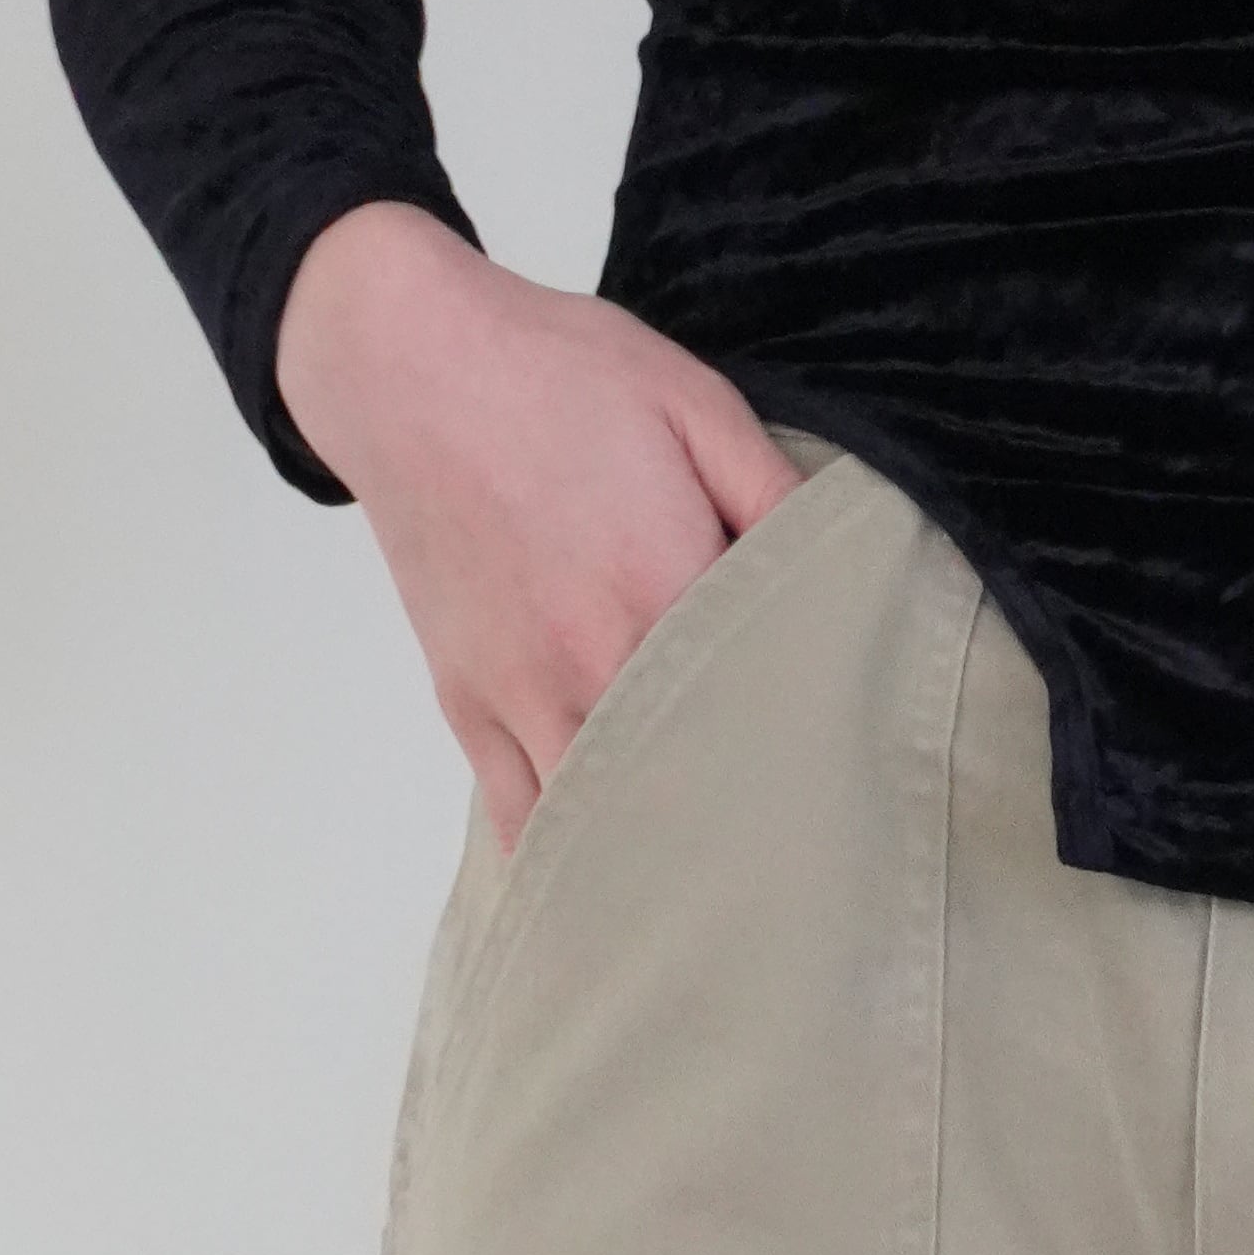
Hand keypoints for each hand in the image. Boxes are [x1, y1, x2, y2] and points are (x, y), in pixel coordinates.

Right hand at [276, 201, 793, 848]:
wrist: (407, 364)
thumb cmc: (554, 374)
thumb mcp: (693, 402)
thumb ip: (775, 494)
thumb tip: (846, 564)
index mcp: (665, 591)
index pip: (764, 708)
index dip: (810, 745)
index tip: (845, 774)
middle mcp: (594, 669)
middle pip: (688, 794)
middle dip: (742, 830)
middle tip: (796, 859)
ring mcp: (525, 702)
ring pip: (604, 831)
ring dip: (657, 861)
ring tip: (713, 890)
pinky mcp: (472, 711)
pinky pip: (521, 825)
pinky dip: (569, 863)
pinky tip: (612, 890)